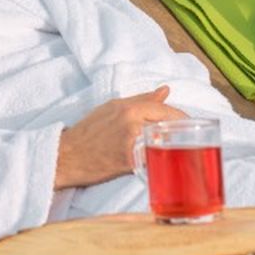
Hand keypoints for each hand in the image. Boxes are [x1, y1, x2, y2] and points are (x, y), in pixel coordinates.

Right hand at [54, 86, 186, 188]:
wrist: (66, 156)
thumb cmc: (88, 132)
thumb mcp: (112, 108)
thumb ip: (141, 100)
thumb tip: (165, 90)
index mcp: (127, 107)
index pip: (165, 109)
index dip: (181, 117)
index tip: (189, 125)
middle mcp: (130, 121)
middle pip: (167, 125)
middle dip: (181, 132)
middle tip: (189, 139)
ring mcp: (130, 140)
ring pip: (163, 141)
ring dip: (174, 147)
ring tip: (179, 151)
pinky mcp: (128, 160)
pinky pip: (152, 159)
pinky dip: (160, 160)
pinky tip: (165, 164)